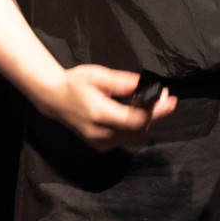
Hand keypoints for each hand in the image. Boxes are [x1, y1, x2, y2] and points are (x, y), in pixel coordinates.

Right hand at [36, 65, 176, 150]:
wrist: (53, 99)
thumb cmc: (73, 84)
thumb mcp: (95, 75)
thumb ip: (118, 81)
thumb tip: (138, 83)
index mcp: (98, 113)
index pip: (135, 120)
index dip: (155, 111)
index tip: (167, 98)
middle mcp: (99, 132)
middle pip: (138, 130)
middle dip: (155, 115)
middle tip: (165, 99)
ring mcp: (99, 142)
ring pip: (134, 137)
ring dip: (147, 122)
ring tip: (155, 105)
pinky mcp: (99, 145)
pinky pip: (125, 140)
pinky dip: (135, 129)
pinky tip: (138, 116)